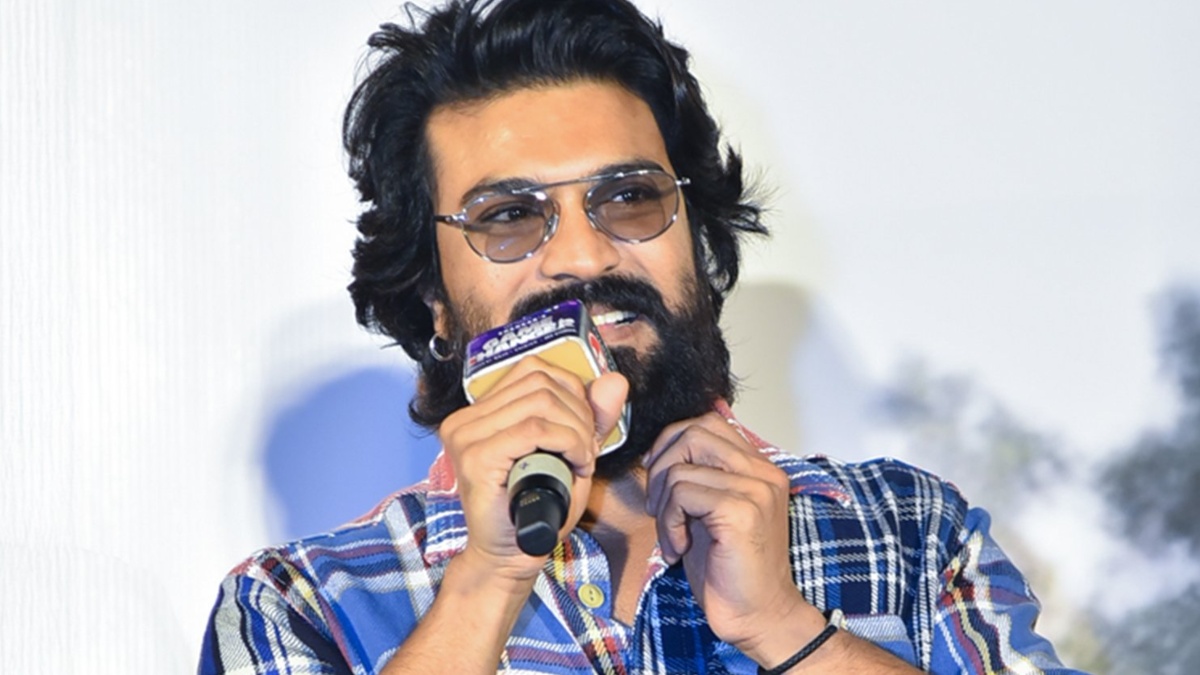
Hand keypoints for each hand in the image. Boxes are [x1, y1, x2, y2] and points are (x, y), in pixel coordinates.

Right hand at [439, 355, 627, 580]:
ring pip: (540, 402)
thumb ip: (592, 416)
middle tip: (586, 452)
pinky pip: (533, 428)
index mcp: (478, 413)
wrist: (512, 558)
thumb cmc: (537, 508)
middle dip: (579, 414)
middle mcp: (464, 420)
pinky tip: (576, 465)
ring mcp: (465, 437)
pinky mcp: (475, 458)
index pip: (534, 370)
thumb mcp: (571, 452)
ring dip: (576, 431)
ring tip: (581, 461)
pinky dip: (567, 442)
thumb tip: (614, 380)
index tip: (584, 430)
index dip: (572, 393)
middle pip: (540, 382)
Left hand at [642, 413, 823, 658]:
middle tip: (659, 507)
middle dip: (660, 467)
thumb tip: (667, 443)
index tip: (661, 479)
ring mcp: (756, 489)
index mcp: (759, 467)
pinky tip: (678, 548)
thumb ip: (700, 474)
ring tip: (672, 535)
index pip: (708, 421)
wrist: (758, 616)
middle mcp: (763, 472)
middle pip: (693, 432)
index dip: (672, 443)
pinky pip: (682, 494)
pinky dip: (668, 523)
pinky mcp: (741, 511)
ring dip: (662, 504)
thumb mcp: (710, 510)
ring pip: (680, 467)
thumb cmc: (729, 569)